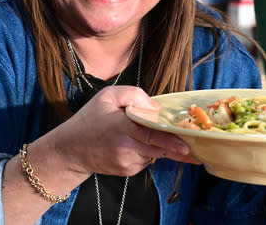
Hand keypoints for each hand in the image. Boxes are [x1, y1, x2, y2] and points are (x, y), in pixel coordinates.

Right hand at [49, 86, 195, 177]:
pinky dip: (147, 151)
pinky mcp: (127, 171)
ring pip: (154, 153)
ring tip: (146, 135)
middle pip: (159, 148)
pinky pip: (146, 160)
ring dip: (160, 146)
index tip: (188, 145)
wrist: (69, 150)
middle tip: (195, 148)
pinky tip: (134, 144)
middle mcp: (125, 148)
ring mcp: (127, 162)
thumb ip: (133, 94)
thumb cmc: (89, 120)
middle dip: (179, 148)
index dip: (171, 140)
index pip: (151, 135)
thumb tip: (156, 106)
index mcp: (121, 126)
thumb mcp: (107, 96)